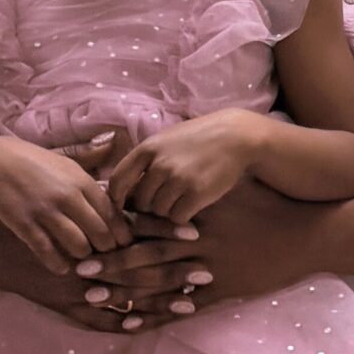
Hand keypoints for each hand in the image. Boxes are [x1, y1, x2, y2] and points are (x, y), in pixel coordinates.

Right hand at [0, 137, 130, 267]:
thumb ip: (93, 165)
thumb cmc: (38, 163)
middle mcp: (68, 197)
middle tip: (107, 256)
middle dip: (107, 249)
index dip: (122, 233)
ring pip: (78, 245)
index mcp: (83, 182)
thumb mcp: (69, 160)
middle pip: (100, 233)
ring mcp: (46, 212)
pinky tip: (62, 267)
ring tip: (85, 260)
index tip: (125, 243)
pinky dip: (58, 264)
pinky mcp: (25, 225)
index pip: (113, 214)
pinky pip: (47, 251)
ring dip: (84, 257)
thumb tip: (115, 151)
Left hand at [77, 180, 339, 320]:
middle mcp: (200, 240)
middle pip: (146, 254)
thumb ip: (199, 183)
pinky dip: (155, 316)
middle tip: (79, 272)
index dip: (117, 229)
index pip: (148, 222)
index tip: (89, 234)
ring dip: (125, 292)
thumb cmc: (270, 205)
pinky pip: (183, 307)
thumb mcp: (233, 188)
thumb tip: (170, 169)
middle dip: (111, 264)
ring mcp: (212, 267)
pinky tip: (131, 323)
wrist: (310, 233)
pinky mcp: (224, 289)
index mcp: (197, 213)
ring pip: (159, 283)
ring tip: (95, 300)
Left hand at [105, 112, 258, 224]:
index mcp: (148, 149)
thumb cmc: (199, 139)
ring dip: (168, 210)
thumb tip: (123, 187)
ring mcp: (179, 180)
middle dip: (150, 205)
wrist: (236, 137)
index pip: (118, 180)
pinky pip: (178, 217)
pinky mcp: (197, 193)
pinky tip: (193, 204)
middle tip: (165, 201)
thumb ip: (146, 159)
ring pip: (159, 211)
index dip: (116, 198)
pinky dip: (183, 215)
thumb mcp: (167, 139)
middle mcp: (160, 165)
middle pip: (141, 201)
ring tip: (182, 198)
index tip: (122, 206)